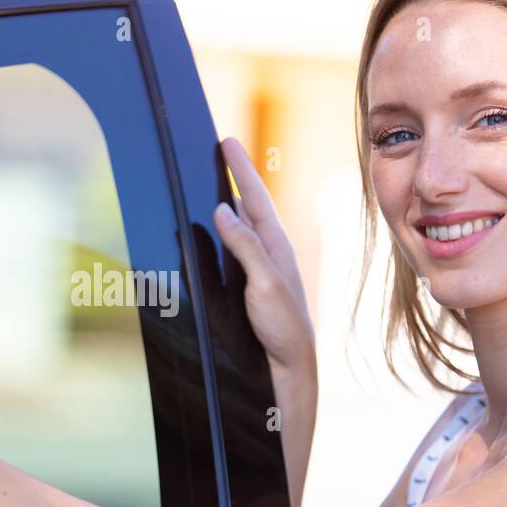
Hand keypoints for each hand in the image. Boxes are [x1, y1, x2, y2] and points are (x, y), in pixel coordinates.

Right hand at [213, 136, 315, 376]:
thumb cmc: (284, 326)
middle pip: (248, 205)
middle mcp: (269, 251)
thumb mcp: (265, 283)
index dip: (239, 168)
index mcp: (276, 245)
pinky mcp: (251, 283)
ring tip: (216, 181)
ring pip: (241, 225)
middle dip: (233, 178)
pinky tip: (218, 229)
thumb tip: (224, 210)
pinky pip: (235, 246)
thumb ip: (245, 246)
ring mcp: (260, 267)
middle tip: (218, 153)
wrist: (291, 365)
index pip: (254, 196)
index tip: (226, 141)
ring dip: (228, 203)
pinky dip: (225, 230)